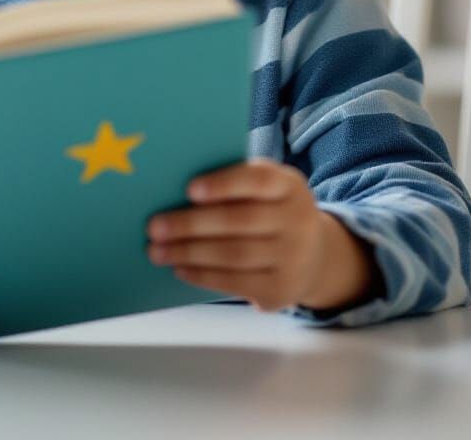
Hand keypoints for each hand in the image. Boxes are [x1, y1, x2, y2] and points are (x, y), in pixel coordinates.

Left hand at [146, 158, 372, 312]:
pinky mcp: (282, 290)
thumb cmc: (270, 211)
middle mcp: (298, 220)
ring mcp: (294, 258)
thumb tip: (173, 189)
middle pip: (239, 221)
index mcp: (289, 185)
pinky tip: (180, 268)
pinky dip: (203, 276)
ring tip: (157, 251)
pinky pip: (236, 282)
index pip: (258, 180)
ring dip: (189, 253)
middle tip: (154, 227)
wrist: (316, 256)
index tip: (189, 189)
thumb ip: (233, 184)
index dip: (223, 184)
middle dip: (191, 224)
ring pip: (234, 254)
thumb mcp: (265, 190)